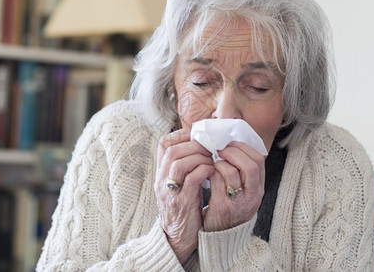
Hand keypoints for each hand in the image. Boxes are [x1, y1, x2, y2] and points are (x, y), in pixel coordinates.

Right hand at [155, 129, 214, 263]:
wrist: (178, 239)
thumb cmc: (185, 209)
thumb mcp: (180, 184)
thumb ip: (185, 168)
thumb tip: (200, 147)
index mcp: (161, 174)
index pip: (164, 144)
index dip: (181, 135)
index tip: (198, 136)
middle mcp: (162, 180)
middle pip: (171, 150)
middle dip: (194, 144)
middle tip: (210, 146)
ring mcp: (170, 191)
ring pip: (179, 161)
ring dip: (199, 156)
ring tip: (212, 158)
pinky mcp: (181, 202)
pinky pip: (191, 179)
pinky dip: (204, 170)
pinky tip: (212, 171)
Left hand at [203, 141, 264, 231]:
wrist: (220, 236)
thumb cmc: (229, 206)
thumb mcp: (243, 191)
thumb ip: (241, 172)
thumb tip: (231, 145)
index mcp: (258, 189)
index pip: (259, 160)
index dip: (244, 147)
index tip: (230, 143)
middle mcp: (252, 196)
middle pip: (250, 166)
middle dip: (233, 152)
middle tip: (219, 148)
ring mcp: (237, 203)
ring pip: (232, 173)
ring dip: (219, 161)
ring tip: (212, 160)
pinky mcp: (222, 207)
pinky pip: (216, 183)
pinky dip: (210, 172)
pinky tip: (205, 171)